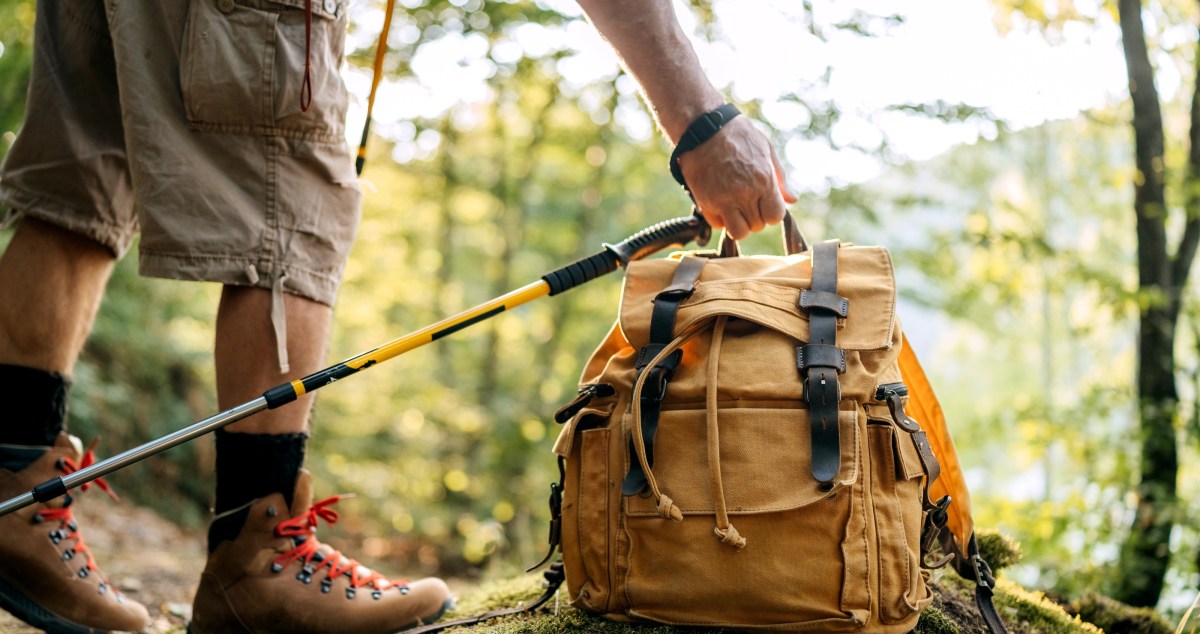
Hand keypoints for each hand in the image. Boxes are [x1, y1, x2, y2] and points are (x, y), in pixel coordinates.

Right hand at [677, 117, 796, 239]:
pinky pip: (717, 224)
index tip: (765, 203)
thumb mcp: (765, 149)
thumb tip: (792, 200)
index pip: (775, 216)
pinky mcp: (705, 201)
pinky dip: (721, 219)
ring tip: (736, 209)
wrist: (702, 127)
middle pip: (758, 225)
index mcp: (763, 179)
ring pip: (739, 232)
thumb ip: (779, 178)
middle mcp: (744, 193)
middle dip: (756, 217)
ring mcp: (723, 199)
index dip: (772, 212)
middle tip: (749, 202)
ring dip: (739, 224)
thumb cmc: (738, 135)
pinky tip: (721, 204)